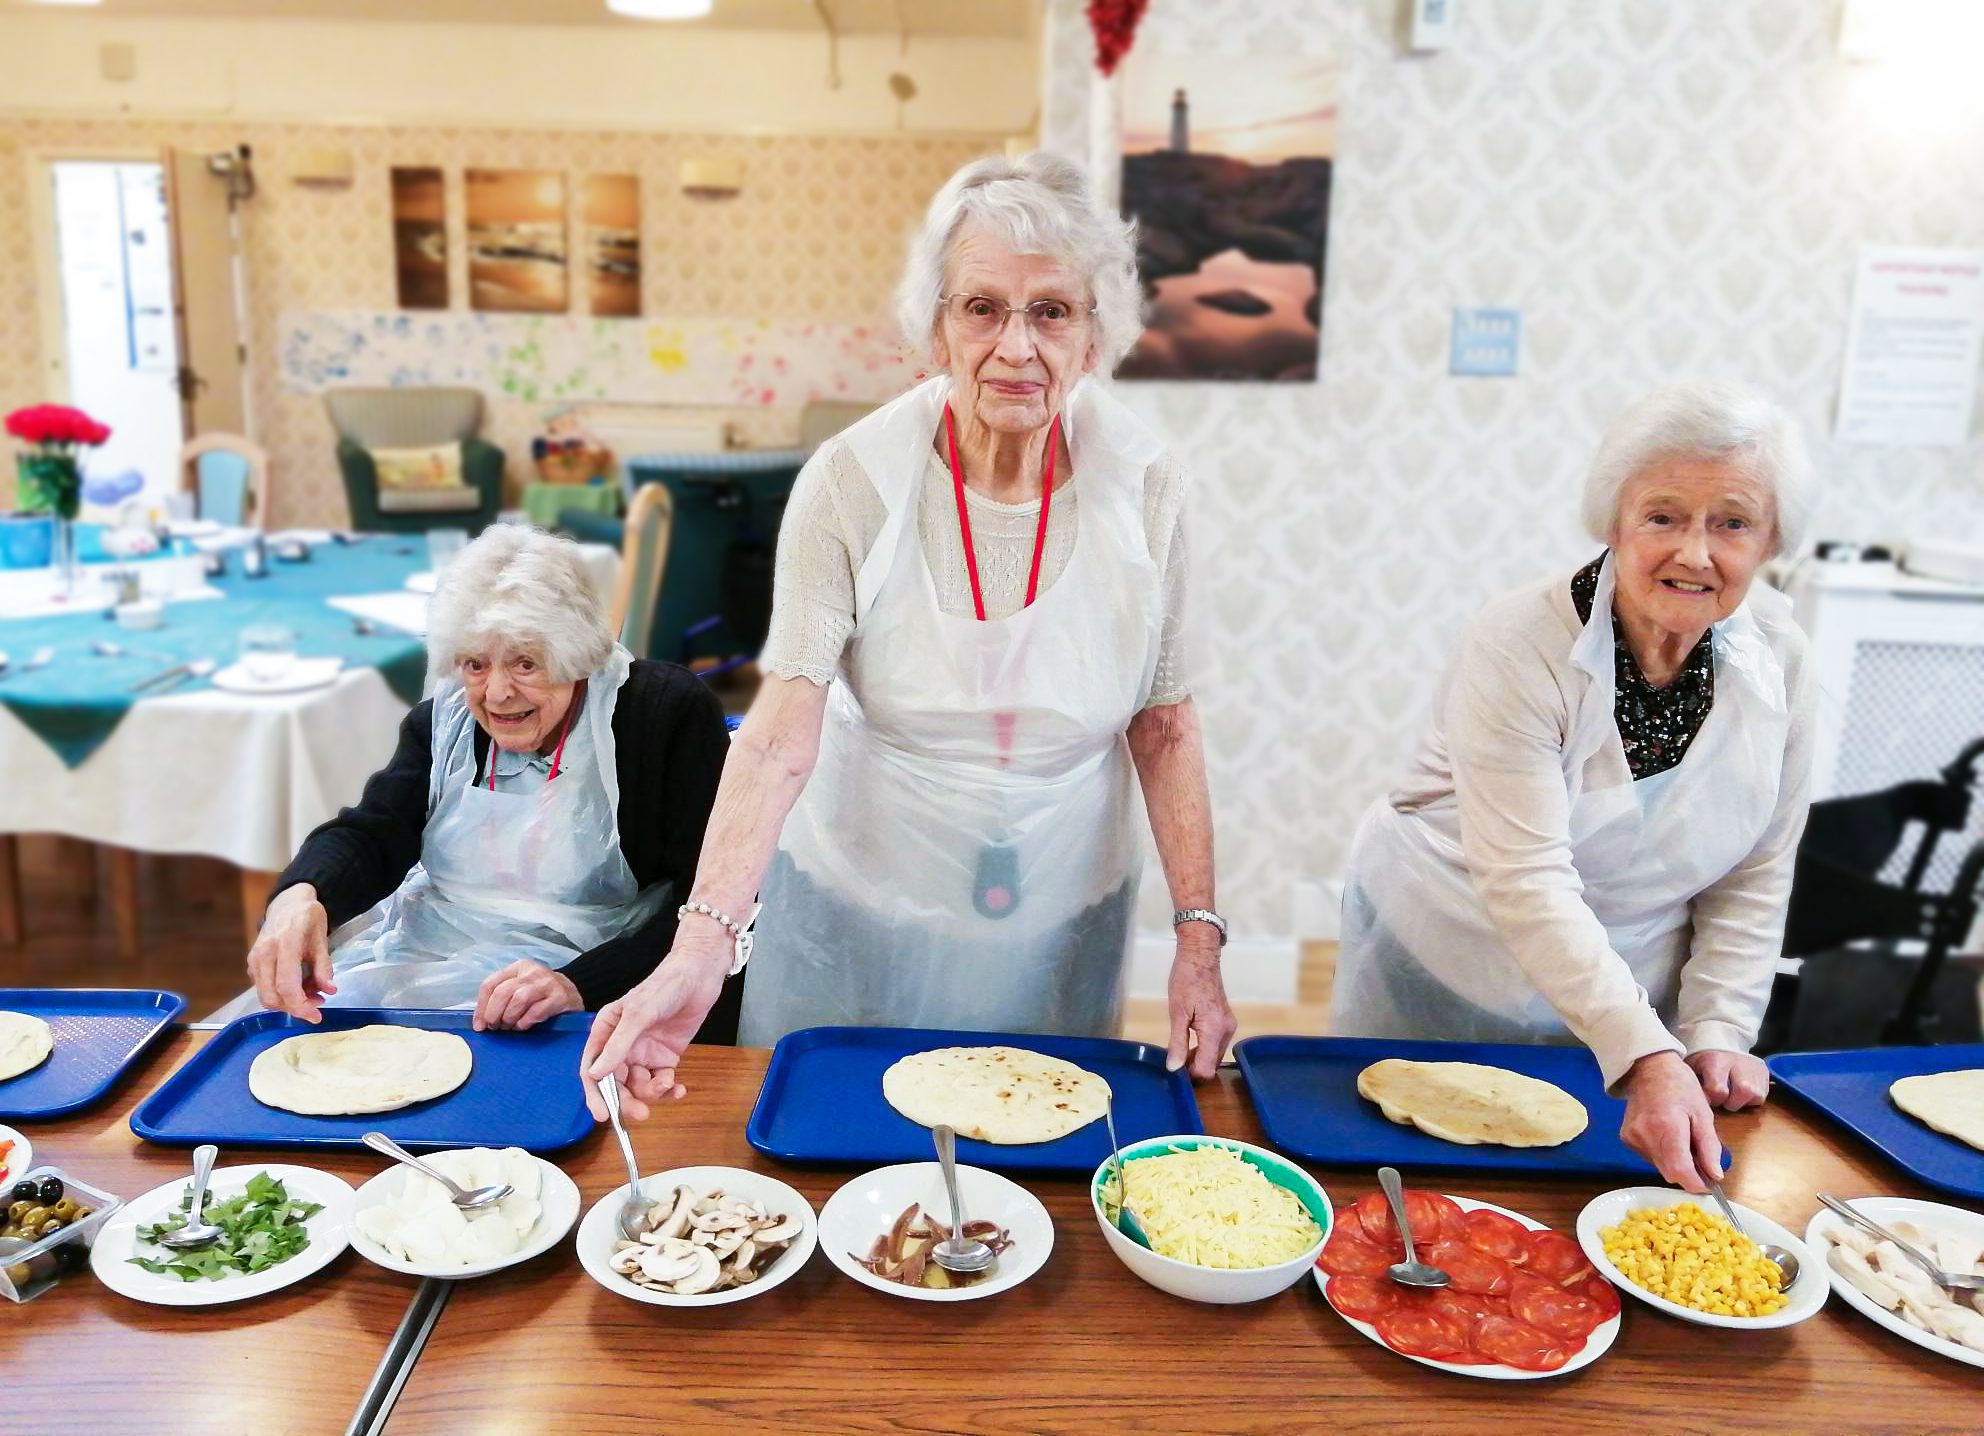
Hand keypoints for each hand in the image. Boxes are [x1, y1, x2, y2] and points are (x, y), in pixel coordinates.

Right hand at [246, 883, 335, 1022]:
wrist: (287, 903)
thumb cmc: (308, 918)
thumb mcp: (322, 939)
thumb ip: (324, 967)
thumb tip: (330, 991)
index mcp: (284, 945)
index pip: (287, 986)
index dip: (301, 1006)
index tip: (317, 1016)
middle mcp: (264, 954)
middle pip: (271, 996)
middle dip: (294, 1008)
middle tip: (317, 1004)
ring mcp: (254, 959)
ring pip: (265, 995)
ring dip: (287, 1003)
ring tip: (311, 993)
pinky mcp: (252, 963)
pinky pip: (263, 988)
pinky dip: (280, 994)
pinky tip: (298, 986)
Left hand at [473, 960, 581, 1032]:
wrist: (575, 992)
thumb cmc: (541, 994)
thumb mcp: (521, 987)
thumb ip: (502, 997)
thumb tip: (481, 1022)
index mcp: (518, 968)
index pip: (491, 983)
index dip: (481, 1007)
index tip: (479, 1025)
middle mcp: (532, 972)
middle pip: (503, 992)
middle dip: (493, 1014)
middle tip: (495, 1027)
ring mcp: (548, 983)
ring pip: (519, 999)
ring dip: (510, 1018)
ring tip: (510, 1027)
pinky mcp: (560, 997)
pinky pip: (537, 1011)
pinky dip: (525, 1021)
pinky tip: (524, 1026)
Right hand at [579, 929, 729, 1121]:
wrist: (699, 976)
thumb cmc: (664, 986)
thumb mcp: (638, 1014)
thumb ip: (618, 1045)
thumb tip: (596, 1074)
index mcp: (606, 1031)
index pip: (592, 1068)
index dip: (595, 1093)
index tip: (602, 1115)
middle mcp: (621, 1045)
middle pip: (616, 1083)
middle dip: (627, 1100)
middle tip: (642, 1113)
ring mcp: (643, 1052)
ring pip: (639, 1085)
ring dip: (652, 1092)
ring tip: (668, 1084)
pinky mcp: (664, 1056)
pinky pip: (660, 1081)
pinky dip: (668, 1089)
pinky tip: (679, 1089)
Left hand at [1165, 933, 1235, 1079]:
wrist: (1200, 957)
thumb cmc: (1185, 981)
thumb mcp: (1177, 1013)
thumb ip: (1177, 1043)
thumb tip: (1174, 1068)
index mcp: (1214, 1030)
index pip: (1206, 1068)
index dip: (1191, 1075)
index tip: (1175, 1071)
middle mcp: (1227, 1031)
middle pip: (1212, 1064)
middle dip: (1194, 1067)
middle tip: (1174, 1060)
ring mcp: (1229, 1025)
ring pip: (1215, 1054)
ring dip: (1198, 1057)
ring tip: (1179, 1050)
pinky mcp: (1227, 1020)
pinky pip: (1216, 1043)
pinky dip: (1204, 1047)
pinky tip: (1189, 1041)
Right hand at [1620, 1050, 1723, 1192]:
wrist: (1649, 1069)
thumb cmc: (1681, 1087)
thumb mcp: (1703, 1114)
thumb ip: (1709, 1147)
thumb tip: (1715, 1176)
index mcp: (1668, 1127)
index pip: (1680, 1170)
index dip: (1695, 1183)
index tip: (1707, 1184)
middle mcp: (1645, 1136)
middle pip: (1669, 1172)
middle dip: (1687, 1172)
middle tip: (1699, 1157)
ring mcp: (1632, 1138)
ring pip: (1659, 1167)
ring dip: (1674, 1163)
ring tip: (1681, 1141)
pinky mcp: (1626, 1139)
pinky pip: (1649, 1158)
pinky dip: (1662, 1155)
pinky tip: (1665, 1137)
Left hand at [1686, 1049, 1770, 1111]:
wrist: (1721, 1040)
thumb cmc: (1704, 1059)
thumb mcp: (1693, 1067)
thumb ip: (1696, 1085)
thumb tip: (1701, 1103)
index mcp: (1716, 1060)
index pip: (1718, 1090)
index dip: (1713, 1099)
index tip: (1709, 1097)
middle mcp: (1738, 1062)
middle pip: (1744, 1091)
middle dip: (1732, 1102)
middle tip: (1724, 1099)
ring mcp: (1754, 1066)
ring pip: (1757, 1095)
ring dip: (1743, 1101)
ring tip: (1733, 1095)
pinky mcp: (1764, 1071)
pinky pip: (1763, 1094)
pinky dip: (1752, 1098)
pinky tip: (1741, 1091)